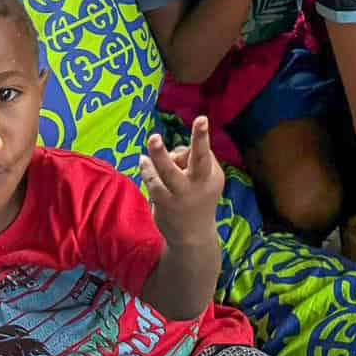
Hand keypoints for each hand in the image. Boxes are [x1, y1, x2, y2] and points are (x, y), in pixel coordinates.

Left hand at [143, 119, 222, 249]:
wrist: (194, 237)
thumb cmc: (200, 198)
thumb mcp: (208, 180)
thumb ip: (194, 161)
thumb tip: (171, 150)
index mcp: (212, 175)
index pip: (206, 152)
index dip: (202, 135)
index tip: (201, 118)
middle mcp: (199, 184)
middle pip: (194, 161)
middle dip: (188, 145)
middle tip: (160, 136)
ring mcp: (182, 195)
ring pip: (168, 172)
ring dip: (159, 156)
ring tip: (154, 139)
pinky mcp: (165, 204)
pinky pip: (153, 182)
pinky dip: (147, 170)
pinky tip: (144, 161)